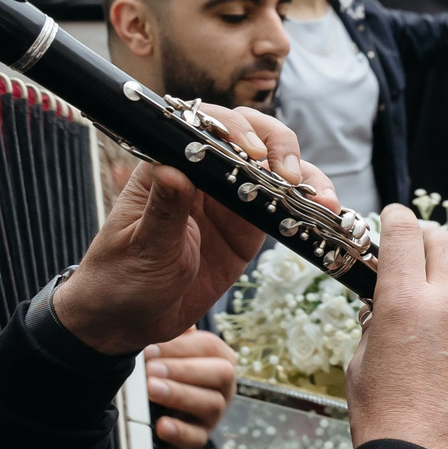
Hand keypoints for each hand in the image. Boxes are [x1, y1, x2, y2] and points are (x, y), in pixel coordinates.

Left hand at [56, 106, 307, 354]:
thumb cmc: (121, 279)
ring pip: (276, 170)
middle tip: (291, 176)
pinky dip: (308, 209)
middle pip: (251, 136)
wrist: (128, 322)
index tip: (253, 155)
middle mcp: (204, 175)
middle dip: (279, 147)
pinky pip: (284, 208)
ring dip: (305, 177)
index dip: (235, 129)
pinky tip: (325, 215)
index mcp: (170, 166)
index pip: (206, 126)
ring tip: (323, 200)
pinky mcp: (248, 229)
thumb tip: (172, 170)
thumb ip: (164, 211)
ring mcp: (230, 201)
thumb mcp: (143, 247)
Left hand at [146, 326, 238, 448]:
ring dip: (180, 395)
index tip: (150, 348)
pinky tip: (161, 424)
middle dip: (184, 370)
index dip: (181, 347)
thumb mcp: (172, 348)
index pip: (210, 347)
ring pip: (211, 404)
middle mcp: (224, 385)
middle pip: (220, 374)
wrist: (163, 406)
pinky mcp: (201, 435)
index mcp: (220, 358)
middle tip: (151, 369)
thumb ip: (173, 331)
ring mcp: (216, 412)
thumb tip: (170, 309)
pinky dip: (179, 431)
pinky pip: (197, 437)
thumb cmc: (167, 368)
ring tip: (151, 389)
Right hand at [344, 205, 447, 448]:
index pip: (404, 236)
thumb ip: (376, 327)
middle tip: (425, 247)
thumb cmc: (387, 425)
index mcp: (403, 303)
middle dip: (432, 240)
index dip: (398, 221)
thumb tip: (385, 307)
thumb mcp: (360, 367)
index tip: (396, 220)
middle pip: (447, 247)